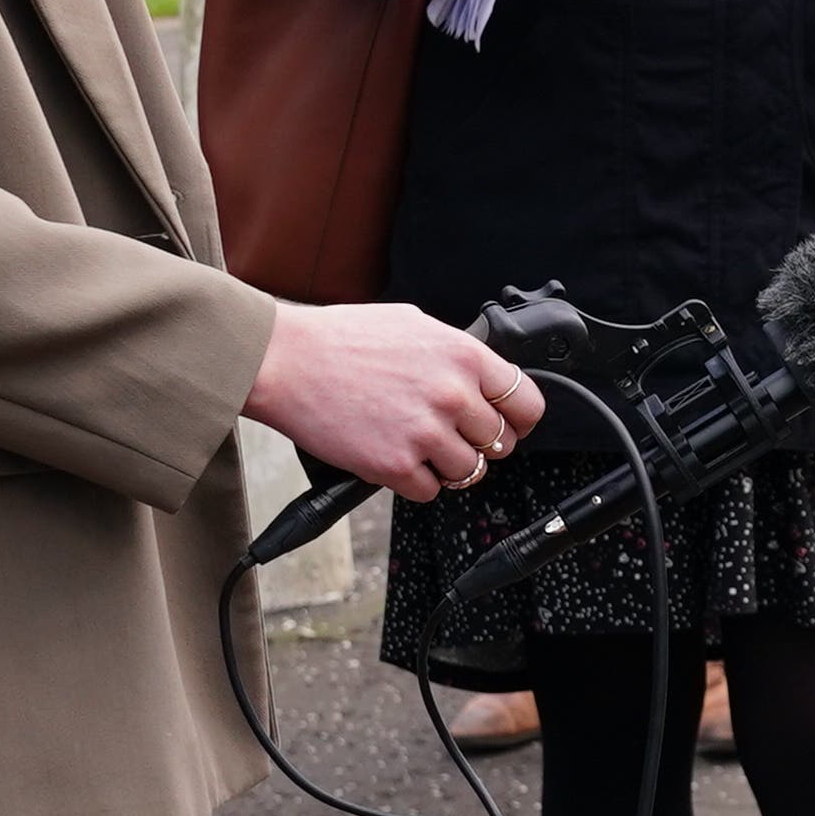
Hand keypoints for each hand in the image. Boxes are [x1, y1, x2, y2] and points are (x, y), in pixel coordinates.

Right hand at [247, 302, 541, 498]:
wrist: (287, 361)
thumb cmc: (340, 339)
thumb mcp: (414, 324)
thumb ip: (455, 353)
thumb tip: (482, 376)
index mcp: (463, 356)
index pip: (527, 404)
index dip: (519, 420)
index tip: (509, 426)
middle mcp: (453, 395)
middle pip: (500, 443)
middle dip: (478, 442)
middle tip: (450, 434)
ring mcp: (426, 433)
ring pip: (469, 472)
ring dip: (448, 465)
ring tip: (418, 446)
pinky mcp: (395, 465)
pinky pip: (429, 491)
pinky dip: (415, 481)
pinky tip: (395, 456)